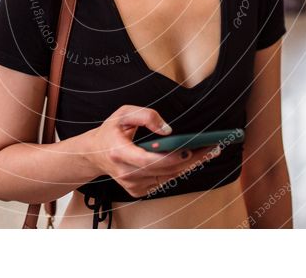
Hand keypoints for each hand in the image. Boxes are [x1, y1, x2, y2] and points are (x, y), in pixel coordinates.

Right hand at [85, 105, 222, 197]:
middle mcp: (125, 173)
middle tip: (212, 148)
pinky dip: (178, 170)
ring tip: (208, 152)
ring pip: (168, 177)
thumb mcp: (123, 113)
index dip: (170, 158)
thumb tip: (168, 130)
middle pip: (164, 170)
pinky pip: (163, 180)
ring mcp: (132, 185)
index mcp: (119, 153)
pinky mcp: (137, 191)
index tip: (189, 150)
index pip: (148, 160)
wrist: (94, 155)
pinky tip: (191, 159)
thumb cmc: (111, 131)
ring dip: (189, 165)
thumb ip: (145, 116)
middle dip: (191, 160)